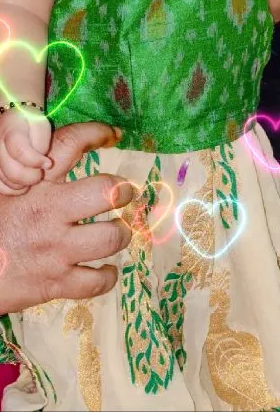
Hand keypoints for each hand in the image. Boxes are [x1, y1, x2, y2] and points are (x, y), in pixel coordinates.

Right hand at [0, 109, 51, 194]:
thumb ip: (42, 143)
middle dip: (32, 176)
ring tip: (33, 174)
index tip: (48, 163)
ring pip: (6, 182)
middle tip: (40, 173)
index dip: (36, 161)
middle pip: (12, 171)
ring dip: (24, 183)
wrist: (14, 125)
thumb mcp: (41, 126)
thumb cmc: (30, 125)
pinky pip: (0, 187)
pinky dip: (14, 189)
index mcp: (9, 127)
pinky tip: (23, 182)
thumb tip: (44, 165)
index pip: (20, 151)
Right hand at [0, 121, 132, 313]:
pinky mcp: (55, 284)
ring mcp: (56, 251)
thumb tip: (44, 155)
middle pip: (106, 192)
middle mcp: (50, 213)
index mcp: (33, 184)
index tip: (112, 134)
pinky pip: (97, 282)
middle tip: (123, 193)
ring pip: (111, 238)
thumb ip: (18, 170)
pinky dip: (107, 276)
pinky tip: (105, 269)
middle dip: (122, 190)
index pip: (70, 145)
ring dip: (121, 233)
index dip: (96, 134)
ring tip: (118, 231)